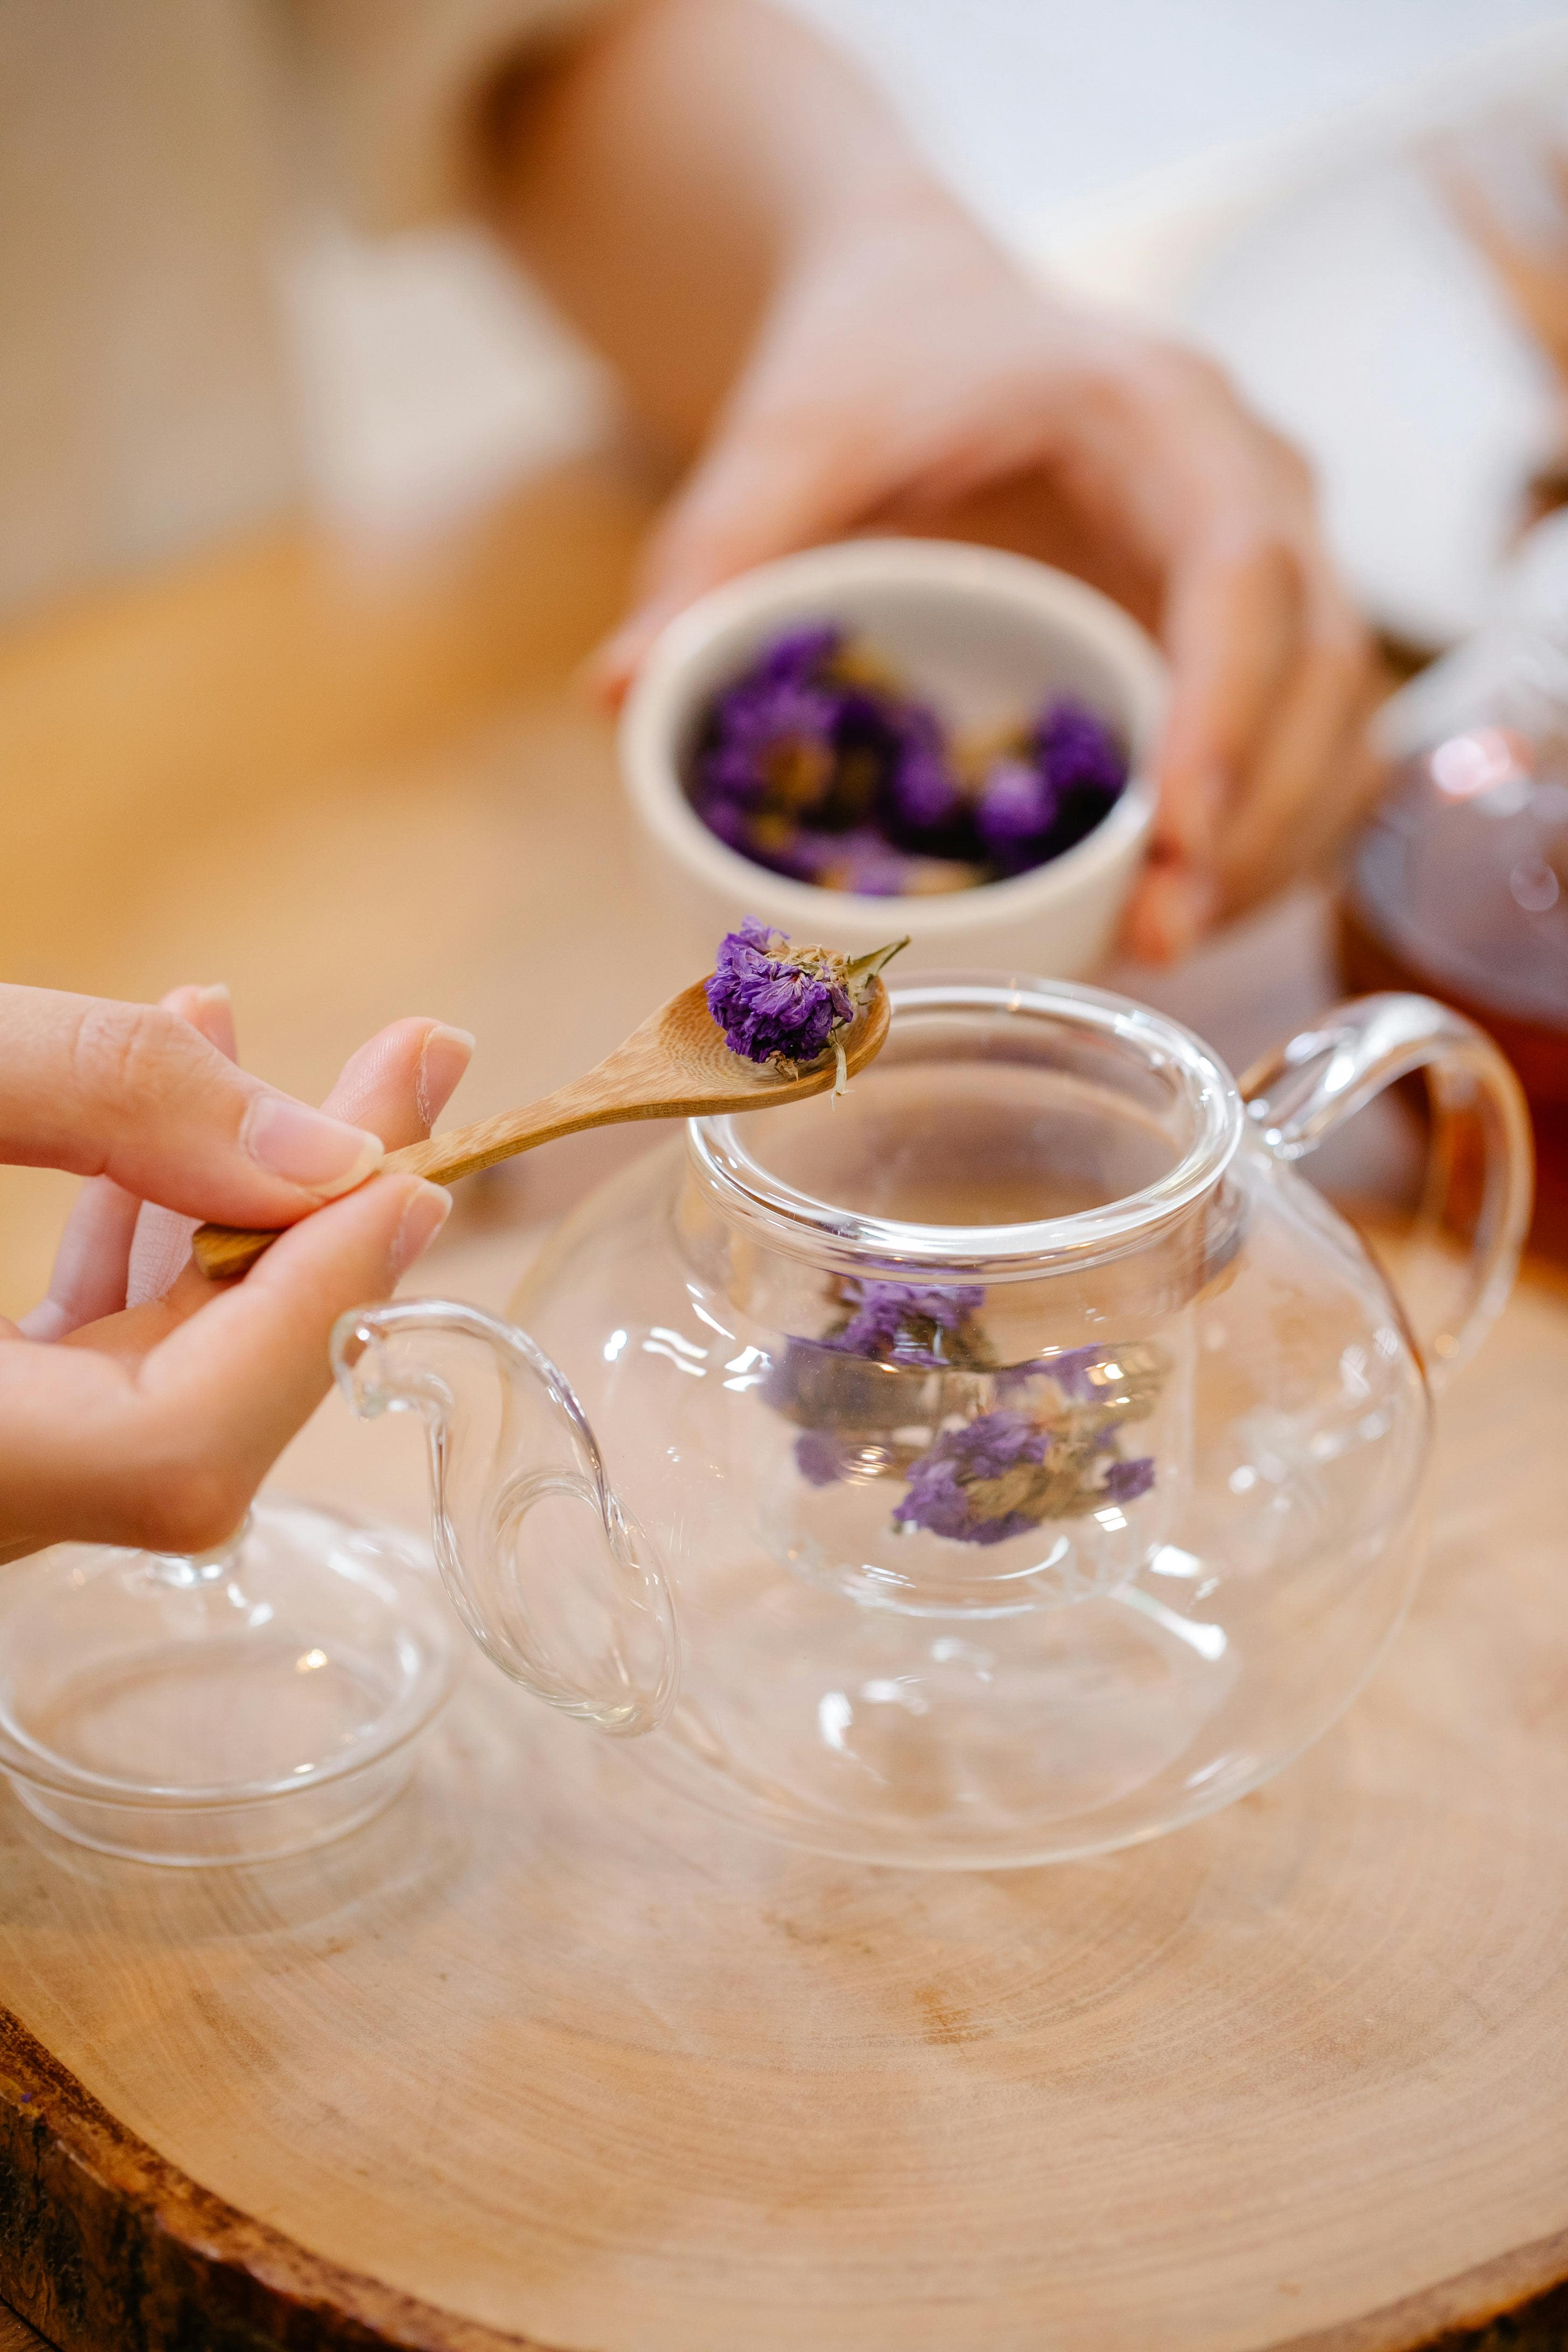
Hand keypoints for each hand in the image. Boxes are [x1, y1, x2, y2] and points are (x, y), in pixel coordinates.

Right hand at [0, 983, 472, 1565]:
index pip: (183, 1448)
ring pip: (140, 1376)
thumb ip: (104, 1098)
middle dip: (307, 1231)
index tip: (414, 1173)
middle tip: (411, 1064)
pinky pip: (77, 1358)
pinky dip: (130, 1238)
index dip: (315, 1312)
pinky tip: (157, 1111)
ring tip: (254, 1037)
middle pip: (192, 1414)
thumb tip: (320, 1153)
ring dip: (219, 1207)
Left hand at [592, 193, 1383, 957]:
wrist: (936, 310)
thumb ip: (715, 551)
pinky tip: (1175, 912)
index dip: (1226, 716)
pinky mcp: (1253, 632)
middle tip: (1153, 941)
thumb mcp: (791, 431)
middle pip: (1324, 668)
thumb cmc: (880, 358)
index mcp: (1163, 415)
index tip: (1172, 841)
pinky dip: (1262, 841)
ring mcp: (1274, 559)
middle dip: (1254, 819)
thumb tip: (618, 696)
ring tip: (1157, 951)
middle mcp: (1254, 482)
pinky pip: (1306, 751)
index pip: (1243, 572)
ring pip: (1340, 725)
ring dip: (1271, 849)